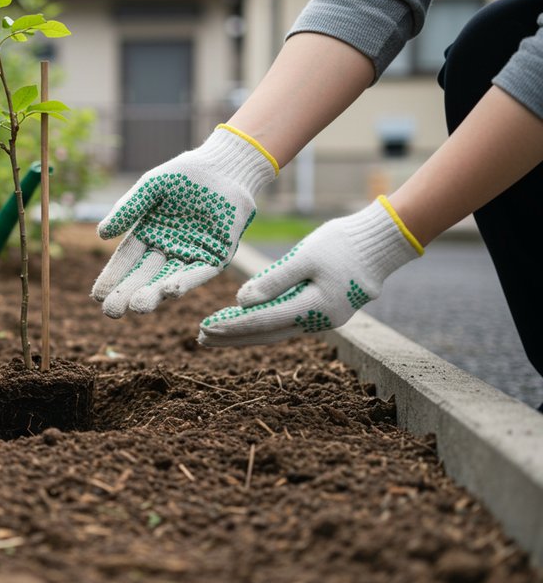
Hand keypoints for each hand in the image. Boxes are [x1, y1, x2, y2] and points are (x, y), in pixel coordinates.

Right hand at [91, 125, 278, 317]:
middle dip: (128, 293)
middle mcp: (167, 249)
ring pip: (168, 279)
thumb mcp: (151, 187)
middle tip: (112, 311)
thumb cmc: (185, 174)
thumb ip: (128, 209)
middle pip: (144, 275)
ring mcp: (191, 255)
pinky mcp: (216, 257)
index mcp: (148, 234)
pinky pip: (198, 273)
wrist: (225, 167)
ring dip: (154, 294)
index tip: (98, 295)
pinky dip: (185, 282)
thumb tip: (101, 234)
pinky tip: (170, 292)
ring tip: (138, 307)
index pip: (126, 260)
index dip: (113, 278)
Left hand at [199, 197, 422, 345]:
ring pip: (275, 330)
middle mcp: (318, 321)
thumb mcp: (305, 256)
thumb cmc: (343, 244)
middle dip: (231, 337)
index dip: (231, 326)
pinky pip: (286, 321)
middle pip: (265, 334)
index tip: (204, 329)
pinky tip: (242, 320)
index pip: (261, 322)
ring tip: (215, 333)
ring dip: (244, 332)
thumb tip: (241, 301)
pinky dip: (262, 323)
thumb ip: (274, 280)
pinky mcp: (323, 310)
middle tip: (200, 339)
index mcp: (313, 309)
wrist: (382, 243)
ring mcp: (323, 319)